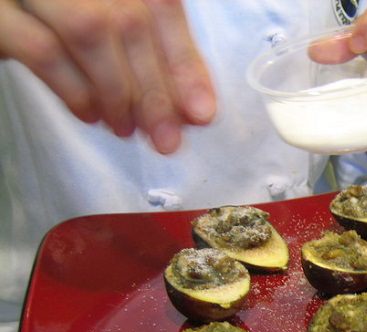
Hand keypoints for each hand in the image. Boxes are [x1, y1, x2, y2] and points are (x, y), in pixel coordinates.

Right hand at [0, 0, 215, 153]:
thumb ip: (148, 52)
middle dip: (156, 90)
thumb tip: (193, 107)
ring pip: (90, 30)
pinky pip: (40, 48)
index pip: (162, 4)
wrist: (8, 9)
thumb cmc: (60, 21)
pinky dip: (74, 89)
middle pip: (131, 22)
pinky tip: (90, 115)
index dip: (185, 61)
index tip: (201, 113)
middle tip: (167, 139)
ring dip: (118, 92)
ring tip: (126, 128)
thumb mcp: (106, 23)